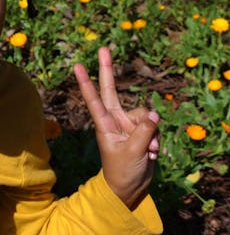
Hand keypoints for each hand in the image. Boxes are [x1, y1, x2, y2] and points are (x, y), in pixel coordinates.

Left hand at [73, 47, 159, 208]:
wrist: (130, 187)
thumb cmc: (123, 171)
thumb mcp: (132, 152)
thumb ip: (143, 130)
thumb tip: (153, 113)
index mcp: (104, 125)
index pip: (93, 99)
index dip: (87, 82)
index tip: (77, 65)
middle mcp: (114, 120)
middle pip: (111, 90)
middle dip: (107, 69)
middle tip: (102, 48)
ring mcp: (128, 124)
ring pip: (144, 115)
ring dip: (150, 133)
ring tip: (147, 151)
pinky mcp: (142, 130)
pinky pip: (154, 126)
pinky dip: (156, 140)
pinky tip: (152, 154)